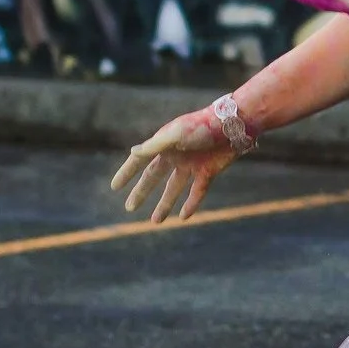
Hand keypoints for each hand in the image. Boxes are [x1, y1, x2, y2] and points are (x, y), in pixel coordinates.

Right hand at [109, 107, 239, 222]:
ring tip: (155, 221)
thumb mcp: (175, 135)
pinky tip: (183, 217)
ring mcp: (192, 165)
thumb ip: (154, 146)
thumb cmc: (202, 126)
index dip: (127, 173)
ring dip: (164, 204)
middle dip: (142, 192)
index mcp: (164, 145)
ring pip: (174, 188)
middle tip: (129, 208)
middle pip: (154, 177)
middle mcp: (175, 156)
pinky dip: (191, 204)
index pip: (140, 161)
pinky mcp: (208, 172)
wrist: (233, 126)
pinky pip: (197, 191)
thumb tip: (133, 153)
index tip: (114, 187)